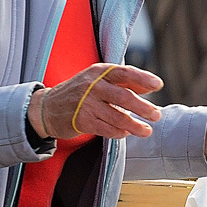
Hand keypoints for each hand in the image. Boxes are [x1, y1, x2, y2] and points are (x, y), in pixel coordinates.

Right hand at [29, 63, 162, 140]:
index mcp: (100, 72)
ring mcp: (85, 103)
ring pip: (116, 115)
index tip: (158, 85)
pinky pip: (105, 128)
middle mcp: (93, 85)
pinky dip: (118, 132)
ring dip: (134, 125)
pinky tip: (126, 133)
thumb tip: (151, 87)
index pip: (125, 73)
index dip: (143, 79)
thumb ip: (125, 82)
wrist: (47, 107)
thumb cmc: (81, 92)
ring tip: (146, 130)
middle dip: (143, 107)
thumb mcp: (100, 80)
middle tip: (156, 115)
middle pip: (123, 97)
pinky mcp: (80, 120)